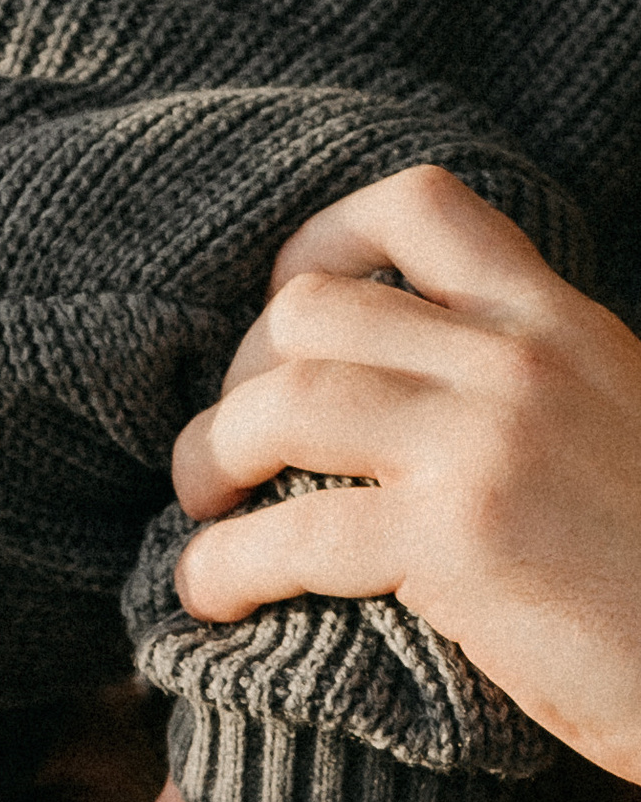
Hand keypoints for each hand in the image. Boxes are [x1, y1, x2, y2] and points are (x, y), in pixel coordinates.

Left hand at [171, 165, 640, 786]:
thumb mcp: (618, 427)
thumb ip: (531, 391)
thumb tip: (414, 405)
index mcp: (560, 320)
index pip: (418, 204)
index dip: (315, 246)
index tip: (280, 323)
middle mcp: (521, 357)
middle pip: (312, 306)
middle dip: (238, 375)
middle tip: (228, 451)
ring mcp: (489, 439)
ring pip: (281, 399)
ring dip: (209, 457)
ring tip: (203, 513)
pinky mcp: (461, 538)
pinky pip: (289, 529)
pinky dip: (221, 566)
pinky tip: (211, 597)